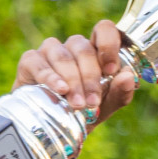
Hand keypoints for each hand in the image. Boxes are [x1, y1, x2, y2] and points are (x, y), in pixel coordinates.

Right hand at [14, 20, 136, 123]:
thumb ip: (121, 92)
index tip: (111, 70)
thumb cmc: (84, 110)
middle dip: (90, 77)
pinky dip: (50, 77)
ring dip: (73, 81)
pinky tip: (59, 90)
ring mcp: (50, 51)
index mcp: (96, 51)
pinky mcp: (30, 61)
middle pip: (83, 49)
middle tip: (93, 102)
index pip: (103, 29)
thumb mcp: (108, 105)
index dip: (108, 44)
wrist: (54, 128)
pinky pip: (38, 63)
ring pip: (63, 56)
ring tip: (78, 104)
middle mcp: (73, 47)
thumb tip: (128, 76)